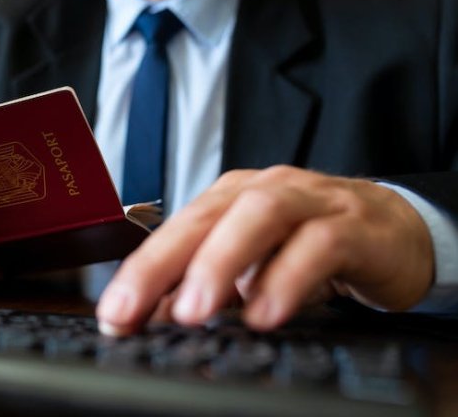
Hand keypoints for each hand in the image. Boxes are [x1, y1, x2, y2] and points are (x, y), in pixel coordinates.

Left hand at [96, 166, 433, 334]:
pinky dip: (288, 277)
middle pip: (204, 217)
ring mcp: (309, 201)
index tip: (113, 314)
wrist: (392, 230)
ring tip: (192, 311)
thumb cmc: (311, 245)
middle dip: (161, 264)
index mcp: (230, 200)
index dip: (140, 270)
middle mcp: (263, 190)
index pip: (175, 230)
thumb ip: (207, 286)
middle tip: (130, 310)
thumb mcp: (251, 268)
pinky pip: (319, 244)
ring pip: (259, 216)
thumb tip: (153, 315)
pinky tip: (266, 312)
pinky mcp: (353, 225)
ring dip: (220, 263)